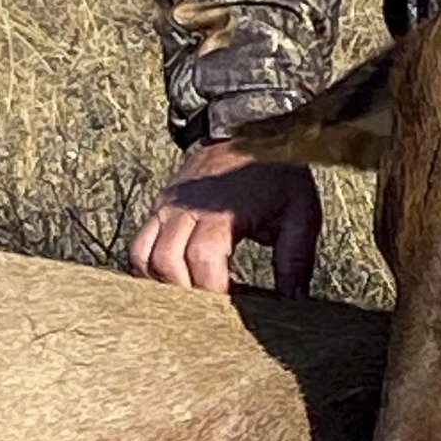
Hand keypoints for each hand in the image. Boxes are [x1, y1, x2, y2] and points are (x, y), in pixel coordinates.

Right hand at [130, 138, 322, 298]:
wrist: (251, 131)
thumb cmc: (277, 176)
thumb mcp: (300, 214)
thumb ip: (295, 260)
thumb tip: (292, 303)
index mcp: (222, 209)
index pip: (203, 258)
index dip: (213, 289)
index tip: (230, 309)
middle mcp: (186, 207)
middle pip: (166, 262)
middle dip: (187, 294)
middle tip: (212, 310)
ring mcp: (167, 206)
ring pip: (144, 256)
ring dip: (165, 283)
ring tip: (195, 296)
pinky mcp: (159, 208)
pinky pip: (139, 246)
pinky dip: (151, 269)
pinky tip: (179, 279)